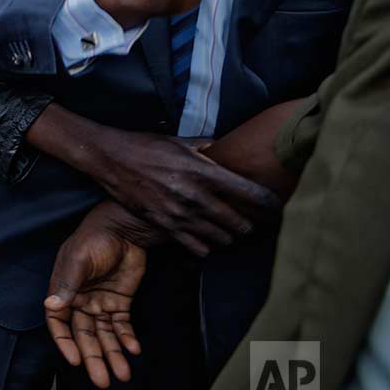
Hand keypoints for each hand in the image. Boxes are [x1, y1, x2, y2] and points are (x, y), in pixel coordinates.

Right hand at [44, 201, 151, 388]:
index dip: (66, 343)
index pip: (60, 324)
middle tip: (102, 381)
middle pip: (84, 336)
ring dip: (113, 354)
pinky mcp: (120, 301)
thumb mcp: (78, 260)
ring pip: (104, 335)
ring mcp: (100, 302)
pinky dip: (127, 339)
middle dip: (93, 358)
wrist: (125, 228)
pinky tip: (133, 350)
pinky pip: (122, 326)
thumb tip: (51, 306)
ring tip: (122, 375)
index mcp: (64, 291)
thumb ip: (66, 284)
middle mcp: (80, 301)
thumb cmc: (95, 238)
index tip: (76, 361)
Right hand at [85, 125, 280, 255]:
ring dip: (229, 237)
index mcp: (204, 171)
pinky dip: (206, 246)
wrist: (110, 158)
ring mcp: (179, 213)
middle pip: (239, 222)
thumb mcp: (179, 142)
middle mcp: (195, 195)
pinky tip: (207, 239)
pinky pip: (196, 247)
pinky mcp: (164, 225)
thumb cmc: (145, 145)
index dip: (271, 203)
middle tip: (257, 224)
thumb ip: (207, 149)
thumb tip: (226, 150)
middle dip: (252, 224)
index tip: (279, 207)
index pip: (251, 193)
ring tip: (232, 232)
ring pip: (220, 238)